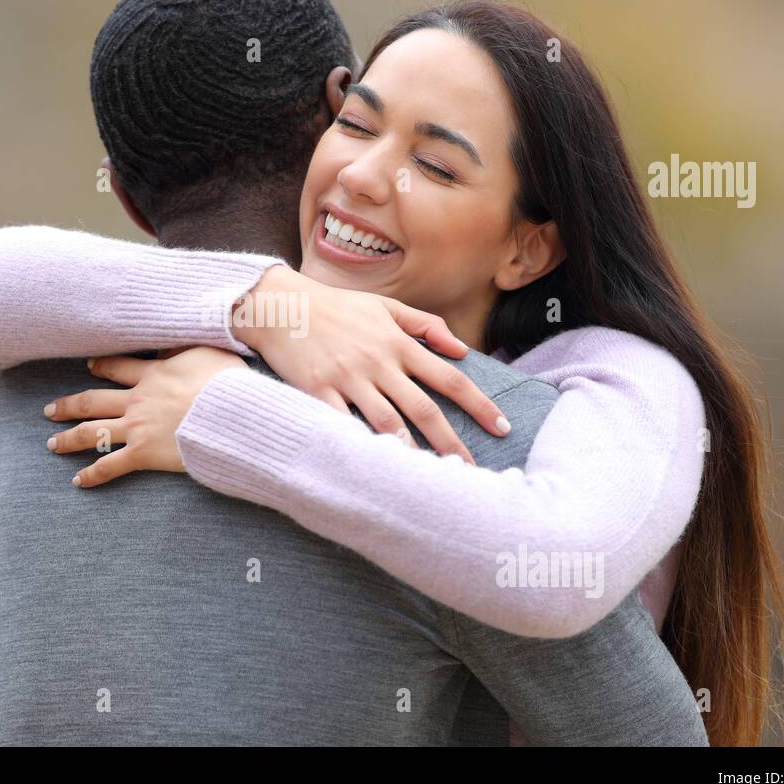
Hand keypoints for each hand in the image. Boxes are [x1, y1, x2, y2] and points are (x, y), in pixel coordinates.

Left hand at [43, 346, 245, 487]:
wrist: (228, 412)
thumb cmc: (226, 382)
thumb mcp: (209, 352)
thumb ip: (187, 347)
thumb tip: (175, 340)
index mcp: (152, 374)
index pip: (117, 367)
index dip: (100, 366)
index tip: (89, 366)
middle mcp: (137, 400)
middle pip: (92, 400)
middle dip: (68, 405)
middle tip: (49, 410)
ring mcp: (136, 427)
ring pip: (91, 432)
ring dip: (68, 438)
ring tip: (51, 444)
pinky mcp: (142, 453)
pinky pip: (110, 465)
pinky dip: (92, 474)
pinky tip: (78, 480)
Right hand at [232, 265, 509, 462]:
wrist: (281, 304)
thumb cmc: (335, 306)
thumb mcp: (385, 306)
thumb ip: (425, 325)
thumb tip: (461, 349)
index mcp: (398, 344)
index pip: (450, 378)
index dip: (480, 404)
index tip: (502, 427)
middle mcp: (378, 362)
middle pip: (424, 409)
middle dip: (450, 442)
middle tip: (469, 471)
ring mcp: (348, 378)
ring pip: (386, 422)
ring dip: (409, 451)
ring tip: (427, 479)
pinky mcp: (318, 390)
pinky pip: (343, 424)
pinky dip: (359, 445)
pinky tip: (375, 467)